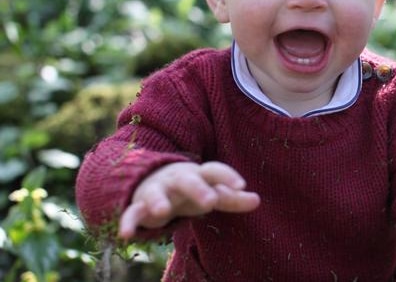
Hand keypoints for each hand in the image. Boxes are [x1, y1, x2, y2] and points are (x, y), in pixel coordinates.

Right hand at [118, 161, 260, 238]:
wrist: (149, 181)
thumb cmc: (188, 191)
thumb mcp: (210, 192)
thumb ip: (232, 198)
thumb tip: (258, 200)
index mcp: (198, 175)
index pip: (214, 171)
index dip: (227, 176)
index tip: (242, 185)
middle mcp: (177, 180)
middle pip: (188, 180)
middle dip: (198, 189)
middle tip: (211, 201)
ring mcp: (157, 191)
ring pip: (156, 194)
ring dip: (159, 201)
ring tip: (163, 212)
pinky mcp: (138, 206)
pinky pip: (132, 213)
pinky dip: (128, 223)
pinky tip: (126, 235)